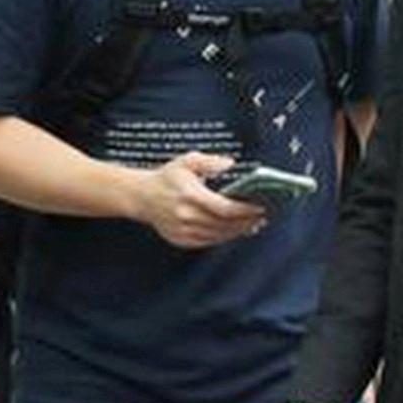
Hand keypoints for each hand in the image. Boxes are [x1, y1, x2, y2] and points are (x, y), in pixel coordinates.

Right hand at [130, 151, 267, 250]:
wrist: (141, 196)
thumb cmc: (167, 178)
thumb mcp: (186, 162)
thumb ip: (209, 161)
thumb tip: (230, 163)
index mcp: (189, 196)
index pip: (225, 208)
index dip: (246, 211)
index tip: (261, 208)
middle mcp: (186, 215)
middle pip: (225, 224)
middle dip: (247, 222)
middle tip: (262, 217)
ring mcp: (182, 230)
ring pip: (219, 235)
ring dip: (238, 231)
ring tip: (253, 224)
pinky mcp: (181, 239)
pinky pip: (209, 241)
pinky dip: (224, 237)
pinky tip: (235, 231)